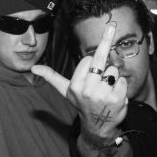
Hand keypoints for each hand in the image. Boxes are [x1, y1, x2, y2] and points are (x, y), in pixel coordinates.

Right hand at [32, 21, 128, 141]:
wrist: (97, 126)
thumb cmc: (82, 103)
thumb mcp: (65, 91)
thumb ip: (51, 77)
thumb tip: (34, 68)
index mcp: (75, 86)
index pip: (88, 59)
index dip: (91, 64)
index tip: (90, 73)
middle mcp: (87, 90)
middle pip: (100, 59)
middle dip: (106, 47)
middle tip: (111, 30)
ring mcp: (102, 94)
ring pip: (113, 70)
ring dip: (112, 78)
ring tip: (105, 90)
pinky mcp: (116, 99)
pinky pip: (122, 80)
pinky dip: (121, 86)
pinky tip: (114, 95)